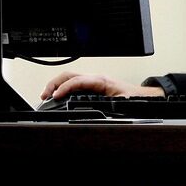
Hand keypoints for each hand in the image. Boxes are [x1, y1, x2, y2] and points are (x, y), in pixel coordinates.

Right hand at [40, 71, 163, 99]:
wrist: (141, 97)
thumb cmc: (132, 98)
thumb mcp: (122, 103)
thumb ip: (109, 106)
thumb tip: (99, 110)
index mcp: (101, 81)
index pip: (78, 81)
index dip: (65, 88)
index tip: (55, 96)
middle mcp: (95, 79)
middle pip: (69, 75)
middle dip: (54, 84)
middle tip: (44, 96)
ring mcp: (92, 81)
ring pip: (70, 78)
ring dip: (56, 85)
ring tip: (47, 96)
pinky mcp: (91, 86)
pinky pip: (74, 83)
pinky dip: (63, 88)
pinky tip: (58, 96)